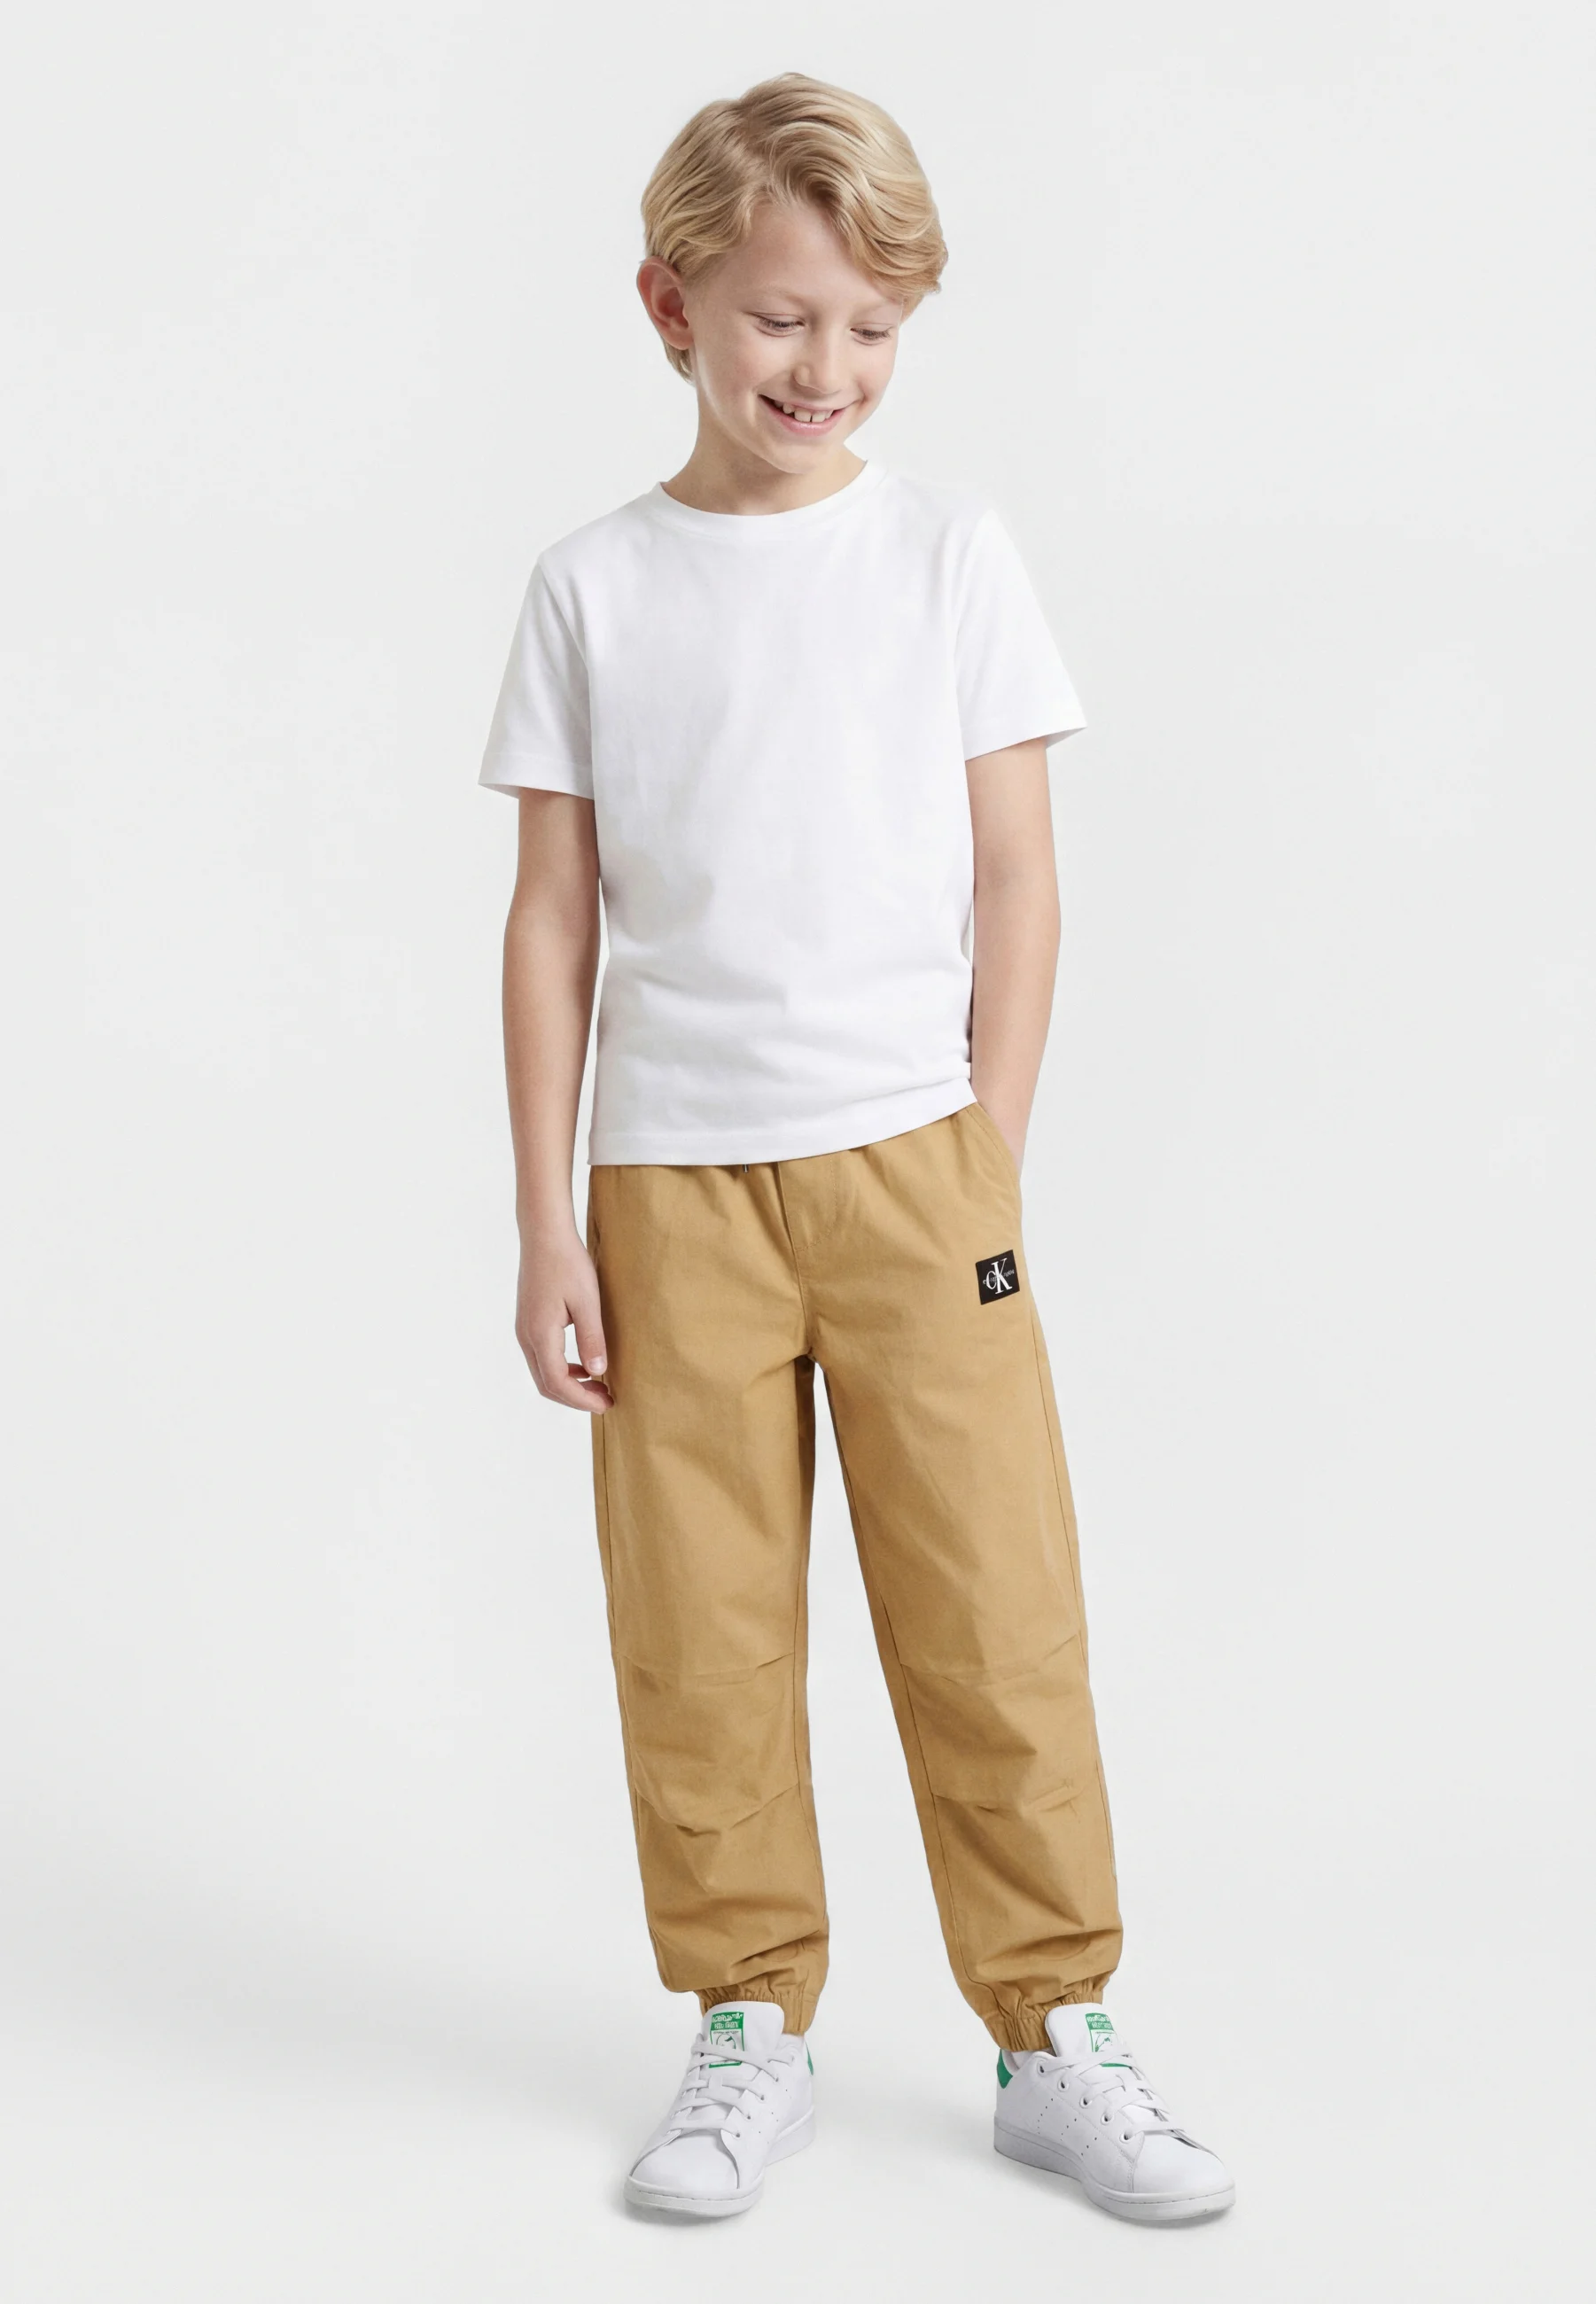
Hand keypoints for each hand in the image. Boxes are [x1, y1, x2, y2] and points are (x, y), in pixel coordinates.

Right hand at [515, 1229, 612, 1412]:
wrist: (544, 1234)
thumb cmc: (567, 1263)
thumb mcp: (587, 1301)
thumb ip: (592, 1338)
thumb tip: (598, 1372)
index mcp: (540, 1334)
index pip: (558, 1382)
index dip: (582, 1399)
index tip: (607, 1403)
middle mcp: (526, 1336)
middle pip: (546, 1384)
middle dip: (576, 1398)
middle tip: (606, 1400)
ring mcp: (524, 1330)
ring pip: (543, 1373)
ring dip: (569, 1385)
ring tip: (599, 1386)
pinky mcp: (528, 1323)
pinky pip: (542, 1358)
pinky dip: (562, 1369)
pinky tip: (584, 1366)